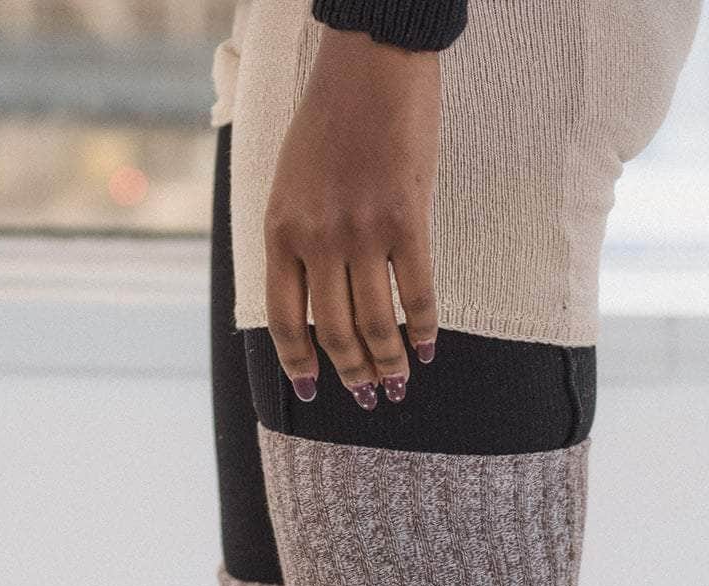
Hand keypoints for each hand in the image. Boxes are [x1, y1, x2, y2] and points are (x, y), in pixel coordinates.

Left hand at [263, 25, 440, 409]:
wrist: (370, 64)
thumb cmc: (329, 120)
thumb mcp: (290, 184)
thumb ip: (296, 239)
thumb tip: (316, 298)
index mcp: (280, 231)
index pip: (285, 320)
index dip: (299, 365)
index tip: (313, 392)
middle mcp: (318, 238)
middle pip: (334, 333)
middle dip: (352, 375)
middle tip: (369, 398)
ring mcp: (363, 232)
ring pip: (376, 324)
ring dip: (389, 364)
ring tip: (399, 385)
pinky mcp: (408, 219)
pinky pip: (418, 293)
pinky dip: (424, 329)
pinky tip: (428, 349)